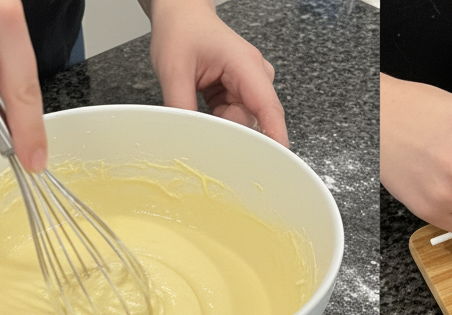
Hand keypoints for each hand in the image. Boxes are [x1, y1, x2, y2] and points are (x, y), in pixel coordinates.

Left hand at [143, 0, 287, 146]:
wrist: (181, 16)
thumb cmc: (181, 31)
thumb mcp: (173, 69)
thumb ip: (181, 106)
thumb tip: (187, 139)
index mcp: (245, 64)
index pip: (268, 107)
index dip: (275, 137)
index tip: (278, 162)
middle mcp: (256, 76)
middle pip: (255, 121)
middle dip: (232, 131)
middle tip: (206, 129)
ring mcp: (251, 86)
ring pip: (243, 123)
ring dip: (222, 124)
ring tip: (202, 106)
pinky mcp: (243, 94)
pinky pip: (236, 120)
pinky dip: (220, 121)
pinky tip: (207, 108)